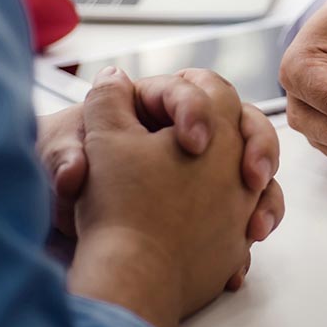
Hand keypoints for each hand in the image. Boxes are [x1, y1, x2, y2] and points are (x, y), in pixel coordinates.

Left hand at [67, 67, 272, 326]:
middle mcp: (190, 128)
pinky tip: (252, 237)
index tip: (192, 142)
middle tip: (252, 175)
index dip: (197, 110)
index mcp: (155, 104)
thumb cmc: (70, 177)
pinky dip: (260, 217)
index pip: (191, 90)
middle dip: (256, 144)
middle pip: (241, 120)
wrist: (78, 224)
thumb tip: (81, 141)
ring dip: (265, 187)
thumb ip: (70, 141)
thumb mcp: (62, 150)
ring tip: (256, 221)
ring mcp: (210, 165)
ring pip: (256, 161)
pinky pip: (255, 201)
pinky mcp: (222, 200)